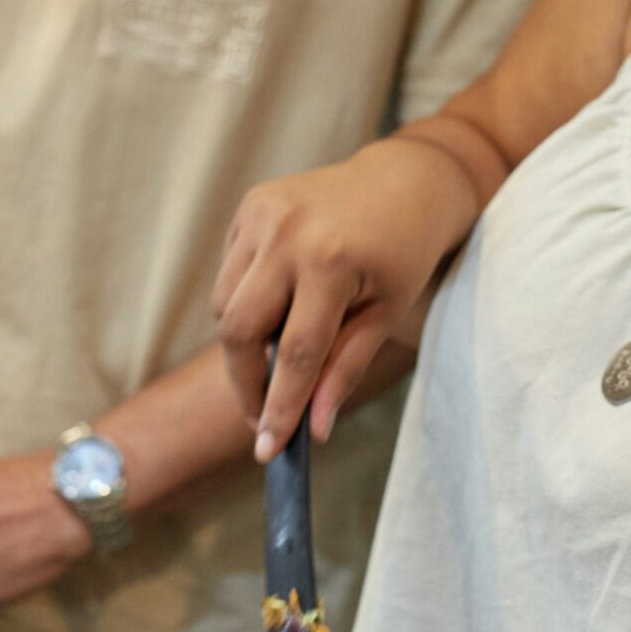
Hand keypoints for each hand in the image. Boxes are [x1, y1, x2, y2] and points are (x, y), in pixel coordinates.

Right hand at [212, 136, 479, 457]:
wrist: (405, 180)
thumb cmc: (405, 251)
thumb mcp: (386, 314)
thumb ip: (345, 369)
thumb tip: (314, 429)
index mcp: (330, 260)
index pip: (295, 353)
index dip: (279, 407)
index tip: (267, 451)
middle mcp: (286, 232)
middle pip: (238, 330)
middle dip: (245, 381)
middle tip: (262, 415)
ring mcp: (261, 214)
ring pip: (225, 305)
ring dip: (246, 339)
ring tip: (288, 339)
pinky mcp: (250, 206)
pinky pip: (229, 274)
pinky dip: (246, 299)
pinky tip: (284, 293)